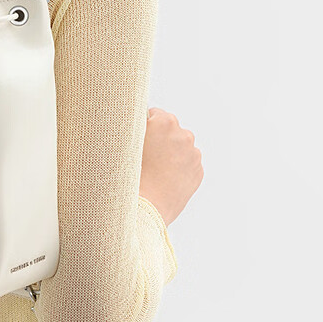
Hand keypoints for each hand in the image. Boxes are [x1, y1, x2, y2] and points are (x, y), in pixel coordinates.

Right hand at [139, 107, 203, 226]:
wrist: (145, 207)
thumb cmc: (130, 174)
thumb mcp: (124, 142)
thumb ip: (134, 124)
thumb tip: (140, 117)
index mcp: (165, 122)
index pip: (154, 114)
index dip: (144, 127)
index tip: (138, 140)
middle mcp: (184, 134)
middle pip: (170, 130)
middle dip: (160, 139)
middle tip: (145, 157)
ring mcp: (194, 154)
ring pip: (181, 147)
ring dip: (171, 153)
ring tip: (155, 170)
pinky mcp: (198, 171)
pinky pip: (187, 163)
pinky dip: (178, 168)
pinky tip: (165, 178)